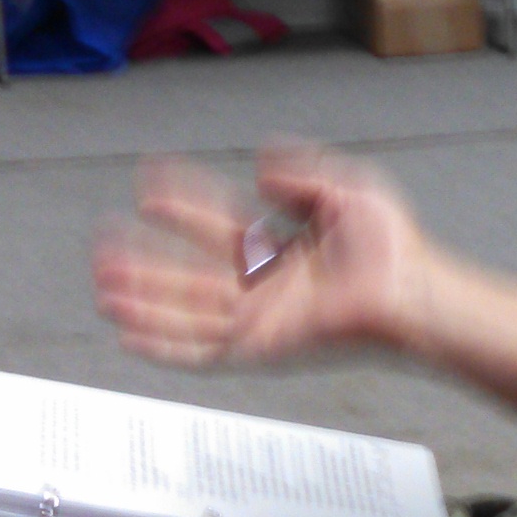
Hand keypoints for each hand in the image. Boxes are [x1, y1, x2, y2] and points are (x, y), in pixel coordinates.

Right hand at [92, 145, 435, 369]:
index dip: (181, 201)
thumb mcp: (345, 186)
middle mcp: (263, 285)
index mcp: (277, 249)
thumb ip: (300, 171)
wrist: (412, 289)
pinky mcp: (261, 345)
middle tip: (104, 242)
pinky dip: (165, 343)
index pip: (214, 222)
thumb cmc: (394, 248)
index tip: (149, 179)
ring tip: (104, 284)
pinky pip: (203, 349)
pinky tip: (132, 332)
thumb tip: (262, 166)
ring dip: (143, 298)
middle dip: (144, 258)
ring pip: (185, 309)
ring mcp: (260, 317)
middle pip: (187, 272)